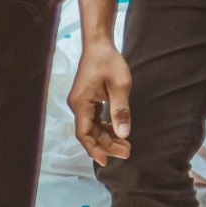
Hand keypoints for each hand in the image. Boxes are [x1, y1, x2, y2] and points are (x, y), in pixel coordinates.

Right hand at [69, 38, 132, 165]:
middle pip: (89, 133)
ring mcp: (82, 102)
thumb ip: (121, 110)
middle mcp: (78, 105)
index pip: (84, 133)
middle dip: (107, 145)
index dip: (95, 149)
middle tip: (128, 153)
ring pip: (93, 127)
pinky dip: (106, 128)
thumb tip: (123, 134)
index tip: (107, 161)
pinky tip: (119, 132)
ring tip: (126, 146)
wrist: (99, 45)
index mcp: (81, 103)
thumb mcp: (120, 86)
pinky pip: (95, 119)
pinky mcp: (87, 99)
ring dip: (107, 138)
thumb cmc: (109, 62)